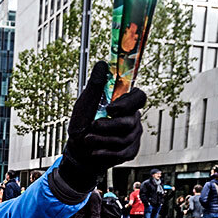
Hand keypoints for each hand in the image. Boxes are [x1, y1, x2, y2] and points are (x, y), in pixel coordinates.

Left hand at [59, 61, 145, 192]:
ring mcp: (133, 134)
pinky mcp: (131, 150)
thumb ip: (95, 86)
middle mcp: (132, 117)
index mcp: (123, 103)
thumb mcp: (84, 104)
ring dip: (103, 140)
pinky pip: (124, 152)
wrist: (79, 152)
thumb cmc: (81, 125)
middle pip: (131, 120)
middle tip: (93, 127)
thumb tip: (102, 64)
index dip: (127, 103)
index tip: (110, 109)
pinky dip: (106, 153)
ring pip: (125, 138)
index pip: (139, 97)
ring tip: (88, 140)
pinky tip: (96, 151)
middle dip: (109, 126)